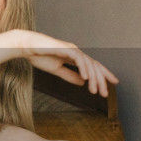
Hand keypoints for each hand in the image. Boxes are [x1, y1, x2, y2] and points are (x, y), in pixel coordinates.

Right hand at [0, 29, 118, 96]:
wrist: (27, 47)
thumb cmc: (39, 56)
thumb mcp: (57, 70)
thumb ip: (70, 76)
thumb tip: (83, 83)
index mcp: (75, 57)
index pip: (93, 66)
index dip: (103, 75)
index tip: (113, 83)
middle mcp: (76, 52)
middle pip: (94, 66)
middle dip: (101, 80)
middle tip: (105, 94)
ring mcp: (72, 49)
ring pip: (88, 64)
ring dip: (93, 78)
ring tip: (95, 90)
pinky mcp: (65, 48)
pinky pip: (78, 59)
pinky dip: (83, 68)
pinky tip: (86, 78)